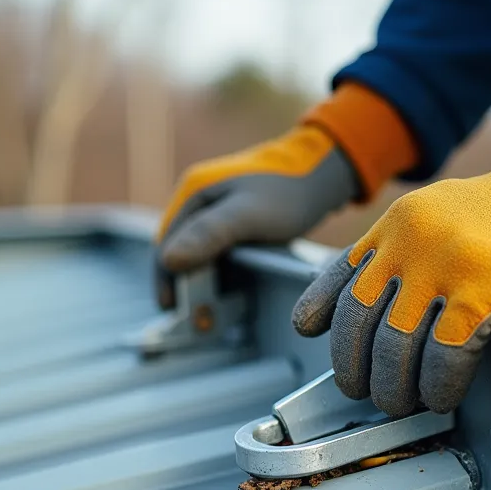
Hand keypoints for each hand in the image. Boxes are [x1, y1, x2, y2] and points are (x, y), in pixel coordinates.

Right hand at [154, 126, 357, 307]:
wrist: (324, 174)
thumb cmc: (289, 191)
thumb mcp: (248, 215)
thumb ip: (209, 234)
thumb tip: (169, 261)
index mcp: (194, 192)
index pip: (166, 242)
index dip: (166, 278)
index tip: (171, 308)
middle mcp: (201, 199)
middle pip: (180, 249)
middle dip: (183, 283)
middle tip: (191, 315)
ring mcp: (218, 209)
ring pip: (198, 252)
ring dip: (200, 280)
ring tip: (207, 309)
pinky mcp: (236, 220)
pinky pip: (218, 251)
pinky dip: (218, 272)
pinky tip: (227, 291)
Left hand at [291, 145, 490, 416]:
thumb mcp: (439, 212)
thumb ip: (400, 246)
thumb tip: (366, 297)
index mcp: (398, 222)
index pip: (340, 273)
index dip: (318, 310)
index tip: (309, 333)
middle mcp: (412, 241)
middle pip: (360, 321)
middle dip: (355, 367)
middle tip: (366, 390)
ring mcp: (447, 266)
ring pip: (396, 346)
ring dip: (394, 387)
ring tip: (402, 403)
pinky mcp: (485, 292)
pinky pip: (445, 355)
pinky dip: (438, 385)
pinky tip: (442, 397)